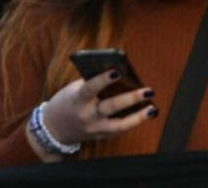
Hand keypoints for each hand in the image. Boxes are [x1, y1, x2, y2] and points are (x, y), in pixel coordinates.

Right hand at [39, 69, 156, 146]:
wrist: (54, 128)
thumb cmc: (67, 102)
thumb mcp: (74, 90)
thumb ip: (92, 84)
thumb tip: (118, 75)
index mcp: (77, 100)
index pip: (90, 88)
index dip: (102, 80)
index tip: (117, 71)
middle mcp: (86, 116)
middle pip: (110, 107)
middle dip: (130, 99)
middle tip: (148, 91)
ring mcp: (94, 129)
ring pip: (119, 124)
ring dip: (138, 117)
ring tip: (152, 108)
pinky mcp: (101, 136)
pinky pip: (119, 130)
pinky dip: (133, 122)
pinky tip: (145, 113)